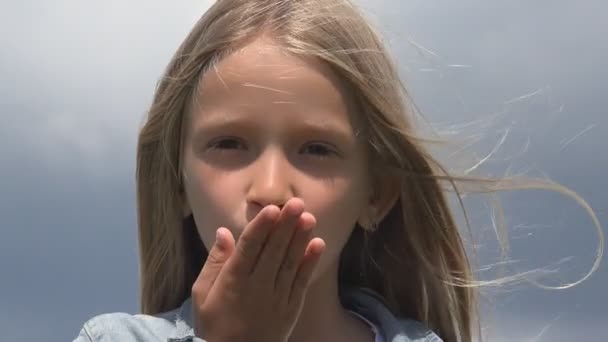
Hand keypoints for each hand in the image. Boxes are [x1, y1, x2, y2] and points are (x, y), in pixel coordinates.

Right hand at [191, 198, 324, 341]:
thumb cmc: (215, 325)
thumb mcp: (202, 296)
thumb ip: (214, 263)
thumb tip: (224, 232)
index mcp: (233, 281)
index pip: (249, 248)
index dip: (261, 227)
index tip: (272, 208)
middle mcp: (257, 286)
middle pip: (273, 251)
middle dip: (286, 226)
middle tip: (297, 203)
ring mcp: (276, 297)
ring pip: (289, 263)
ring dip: (300, 239)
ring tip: (309, 217)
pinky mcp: (291, 307)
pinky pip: (301, 282)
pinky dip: (309, 263)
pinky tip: (317, 244)